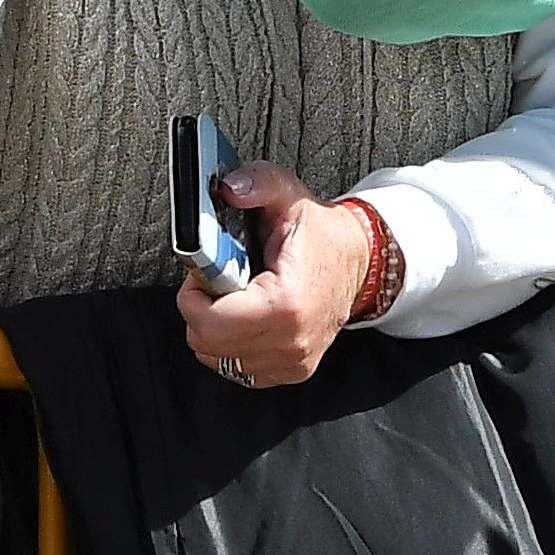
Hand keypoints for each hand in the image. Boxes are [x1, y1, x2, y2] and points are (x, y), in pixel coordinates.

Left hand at [174, 163, 370, 390]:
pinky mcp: (292, 370)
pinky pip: (237, 367)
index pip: (207, 322)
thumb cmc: (324, 235)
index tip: (208, 272)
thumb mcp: (288, 195)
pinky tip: (246, 316)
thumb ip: (256, 183)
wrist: (361, 260)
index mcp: (286, 304)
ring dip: (214, 327)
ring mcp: (292, 361)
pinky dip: (231, 343)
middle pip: (206, 343)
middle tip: (221, 281)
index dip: (194, 293)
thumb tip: (228, 187)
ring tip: (236, 297)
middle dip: (201, 309)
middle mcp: (291, 341)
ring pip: (217, 358)